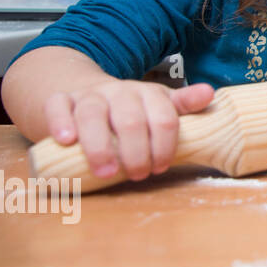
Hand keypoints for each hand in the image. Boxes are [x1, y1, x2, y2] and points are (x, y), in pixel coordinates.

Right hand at [43, 79, 215, 180]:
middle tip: (138, 175)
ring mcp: (89, 95)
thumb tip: (210, 94)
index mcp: (149, 94)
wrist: (86, 91)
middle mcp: (119, 91)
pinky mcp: (62, 101)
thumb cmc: (130, 109)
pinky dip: (60, 122)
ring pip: (92, 114)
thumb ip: (184, 105)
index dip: (165, 145)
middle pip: (129, 119)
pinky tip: (66, 140)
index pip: (164, 117)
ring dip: (100, 145)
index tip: (161, 167)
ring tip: (106, 171)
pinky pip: (57, 106)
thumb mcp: (160, 106)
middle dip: (136, 151)